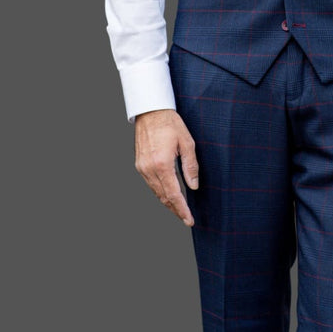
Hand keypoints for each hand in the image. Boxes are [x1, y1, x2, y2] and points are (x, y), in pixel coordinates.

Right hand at [134, 109, 198, 226]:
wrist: (150, 111)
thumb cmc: (170, 124)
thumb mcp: (187, 143)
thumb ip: (190, 167)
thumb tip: (193, 186)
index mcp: (162, 164)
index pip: (173, 194)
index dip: (181, 209)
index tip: (188, 219)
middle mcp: (149, 168)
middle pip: (163, 196)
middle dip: (175, 209)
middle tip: (186, 218)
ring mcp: (142, 167)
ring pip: (156, 192)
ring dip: (167, 202)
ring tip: (179, 209)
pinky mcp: (139, 164)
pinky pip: (151, 183)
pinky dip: (160, 191)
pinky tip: (168, 194)